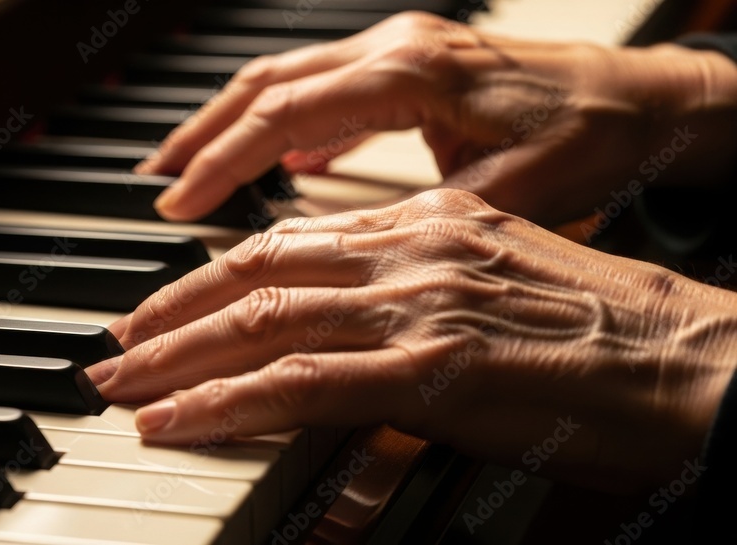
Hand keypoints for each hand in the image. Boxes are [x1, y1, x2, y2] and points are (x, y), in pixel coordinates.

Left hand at [87, 189, 736, 492]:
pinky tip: (175, 421)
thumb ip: (412, 293)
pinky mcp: (430, 370)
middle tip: (114, 349)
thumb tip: (347, 329)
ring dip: (177, 357)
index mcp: (424, 226)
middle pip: (256, 274)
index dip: (211, 276)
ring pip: (262, 322)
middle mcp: (410, 251)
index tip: (165, 307)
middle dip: (172, 314)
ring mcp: (416, 307)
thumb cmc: (604, 330)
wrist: (689, 359)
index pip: (288, 243)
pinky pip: (298, 383)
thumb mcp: (493, 285)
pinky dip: (226, 402)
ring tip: (120, 386)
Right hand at [140, 12, 736, 225]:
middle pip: (267, 82)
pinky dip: (281, 121)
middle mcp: (396, 48)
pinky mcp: (409, 65)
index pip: (284, 112)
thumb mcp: (514, 196)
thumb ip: (430, 221)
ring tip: (185, 167)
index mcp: (413, 74)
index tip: (177, 205)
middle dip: (202, 134)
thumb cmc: (592, 137)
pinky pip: (322, 85)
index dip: (222, 162)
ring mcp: (399, 49)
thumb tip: (359, 263)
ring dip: (230, 122)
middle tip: (154, 182)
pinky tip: (269, 156)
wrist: (646, 97)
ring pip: (287, 77)